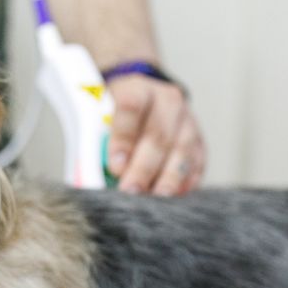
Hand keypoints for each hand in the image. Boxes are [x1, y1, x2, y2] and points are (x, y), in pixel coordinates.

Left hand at [106, 75, 205, 194]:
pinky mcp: (199, 139)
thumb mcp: (98, 114)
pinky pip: (197, 162)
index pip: (131, 108)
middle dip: (143, 168)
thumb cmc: (115, 111)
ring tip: (155, 198)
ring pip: (181, 150)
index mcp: (137, 89)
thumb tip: (88, 177)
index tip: (115, 166)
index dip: (123, 138)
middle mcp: (167, 101)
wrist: (144, 97)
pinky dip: (187, 181)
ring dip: (168, 178)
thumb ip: (94, 141)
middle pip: (157, 135)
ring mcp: (187, 120)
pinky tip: (176, 196)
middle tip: (131, 191)